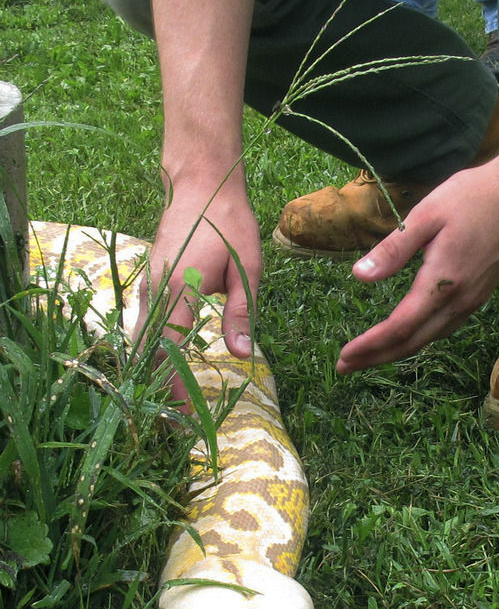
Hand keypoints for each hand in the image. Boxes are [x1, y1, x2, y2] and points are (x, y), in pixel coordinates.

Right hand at [137, 180, 261, 401]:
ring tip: (168, 407)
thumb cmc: (228, 223)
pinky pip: (144, 328)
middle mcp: (154, 292)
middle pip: (147, 353)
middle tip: (175, 426)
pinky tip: (165, 372)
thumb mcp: (246, 268)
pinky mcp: (149, 284)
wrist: (200, 183)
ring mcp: (147, 287)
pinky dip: (151, 355)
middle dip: (158, 390)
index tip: (184, 416)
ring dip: (153, 375)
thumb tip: (242, 356)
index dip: (175, 386)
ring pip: (141, 342)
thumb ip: (241, 313)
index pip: (170, 350)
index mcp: (179, 290)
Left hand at [336, 162, 498, 373]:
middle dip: (377, 358)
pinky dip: (419, 339)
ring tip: (369, 356)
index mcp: (442, 283)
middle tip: (345, 368)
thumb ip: (392, 249)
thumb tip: (359, 276)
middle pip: (413, 342)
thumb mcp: (426, 215)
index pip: (400, 327)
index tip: (344, 356)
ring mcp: (473, 301)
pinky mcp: (480, 295)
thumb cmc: (472, 197)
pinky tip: (407, 335)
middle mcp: (460, 301)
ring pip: (430, 338)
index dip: (370, 345)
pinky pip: (445, 328)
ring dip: (397, 351)